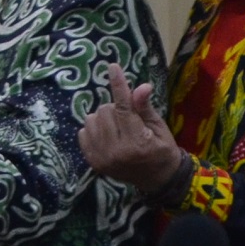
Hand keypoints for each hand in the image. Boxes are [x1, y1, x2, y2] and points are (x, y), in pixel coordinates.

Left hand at [80, 64, 187, 197]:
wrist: (157, 179)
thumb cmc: (161, 149)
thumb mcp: (159, 128)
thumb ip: (145, 108)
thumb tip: (141, 86)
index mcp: (137, 141)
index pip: (124, 107)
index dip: (119, 85)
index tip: (112, 66)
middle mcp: (116, 151)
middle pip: (105, 111)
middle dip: (116, 109)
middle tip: (129, 120)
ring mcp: (102, 158)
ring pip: (92, 119)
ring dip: (103, 118)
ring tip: (118, 128)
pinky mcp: (92, 161)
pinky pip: (83, 132)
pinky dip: (93, 129)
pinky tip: (108, 136)